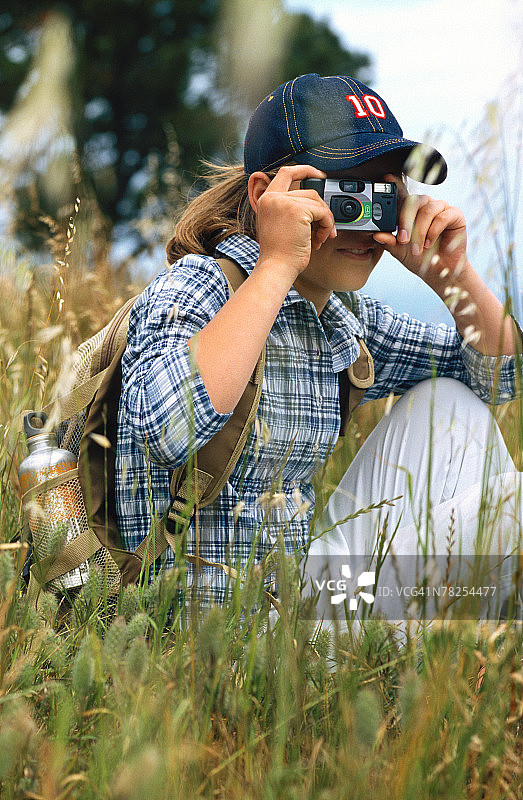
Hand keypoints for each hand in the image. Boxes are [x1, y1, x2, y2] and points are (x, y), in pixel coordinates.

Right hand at [249, 165, 336, 280]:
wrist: (276, 268)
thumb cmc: (279, 255)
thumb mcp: (279, 225)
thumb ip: (290, 209)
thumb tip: (315, 204)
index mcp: (266, 200)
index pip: (286, 172)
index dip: (305, 170)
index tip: (320, 175)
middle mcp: (273, 198)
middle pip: (309, 191)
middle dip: (322, 209)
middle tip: (326, 226)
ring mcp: (284, 202)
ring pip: (318, 202)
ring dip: (325, 221)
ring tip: (319, 238)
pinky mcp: (298, 210)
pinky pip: (322, 212)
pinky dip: (326, 226)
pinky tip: (318, 240)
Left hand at [373, 175, 467, 282]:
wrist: (439, 271)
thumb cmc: (420, 258)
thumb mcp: (400, 251)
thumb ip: (389, 242)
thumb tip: (376, 235)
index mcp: (411, 211)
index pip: (403, 194)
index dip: (395, 184)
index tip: (386, 179)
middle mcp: (426, 206)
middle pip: (414, 201)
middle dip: (406, 221)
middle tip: (403, 239)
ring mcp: (441, 208)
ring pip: (428, 210)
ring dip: (420, 231)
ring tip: (418, 248)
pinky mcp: (455, 215)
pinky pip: (442, 216)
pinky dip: (433, 232)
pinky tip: (429, 244)